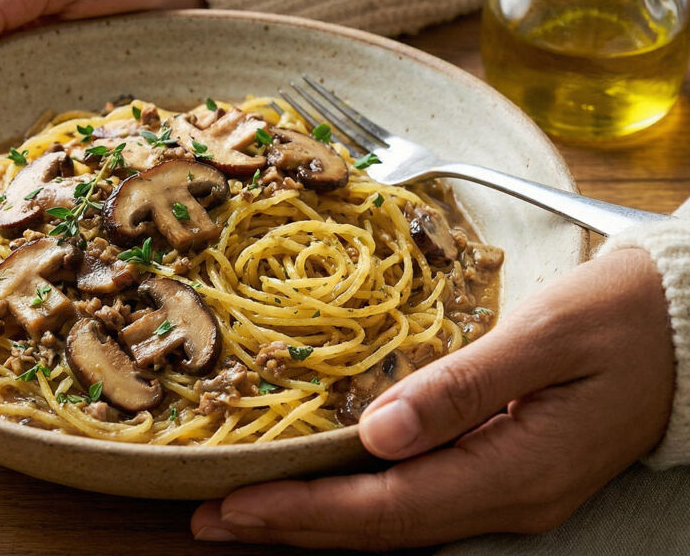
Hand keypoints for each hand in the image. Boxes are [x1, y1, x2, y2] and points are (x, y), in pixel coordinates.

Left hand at [192, 247, 674, 549]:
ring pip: (393, 524)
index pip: (388, 508)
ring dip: (314, 521)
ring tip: (241, 513)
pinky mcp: (501, 474)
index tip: (235, 504)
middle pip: (381, 530)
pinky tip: (314, 490)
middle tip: (209, 518)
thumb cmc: (621, 319)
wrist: (685, 331)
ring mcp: (506, 493)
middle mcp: (507, 499)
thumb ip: (461, 385)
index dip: (305, 511)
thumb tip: (377, 430)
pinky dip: (352, 502)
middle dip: (290, 527)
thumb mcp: (544, 337)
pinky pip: (413, 502)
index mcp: (516, 471)